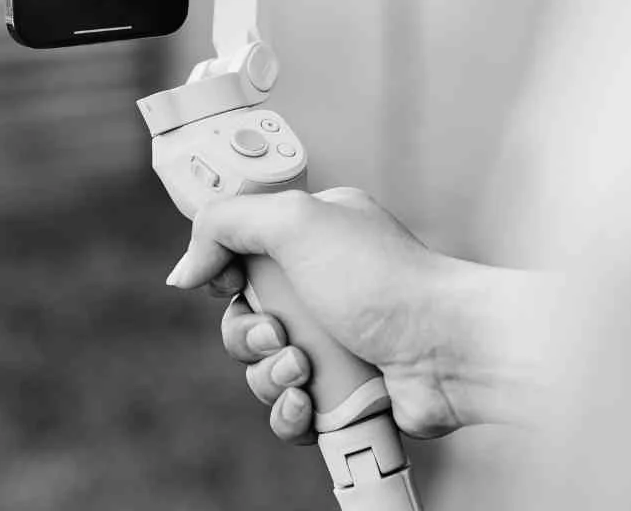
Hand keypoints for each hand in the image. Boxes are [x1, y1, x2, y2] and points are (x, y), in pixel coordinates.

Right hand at [166, 188, 525, 441]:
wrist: (447, 349)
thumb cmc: (384, 278)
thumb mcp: (295, 220)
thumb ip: (226, 225)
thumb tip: (184, 270)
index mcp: (311, 233)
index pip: (240, 248)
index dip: (224, 271)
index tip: (228, 281)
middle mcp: (319, 283)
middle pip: (242, 313)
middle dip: (246, 332)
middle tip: (277, 333)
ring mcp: (332, 338)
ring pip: (260, 366)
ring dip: (268, 374)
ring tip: (302, 369)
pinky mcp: (341, 389)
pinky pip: (287, 408)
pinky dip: (289, 411)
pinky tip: (308, 403)